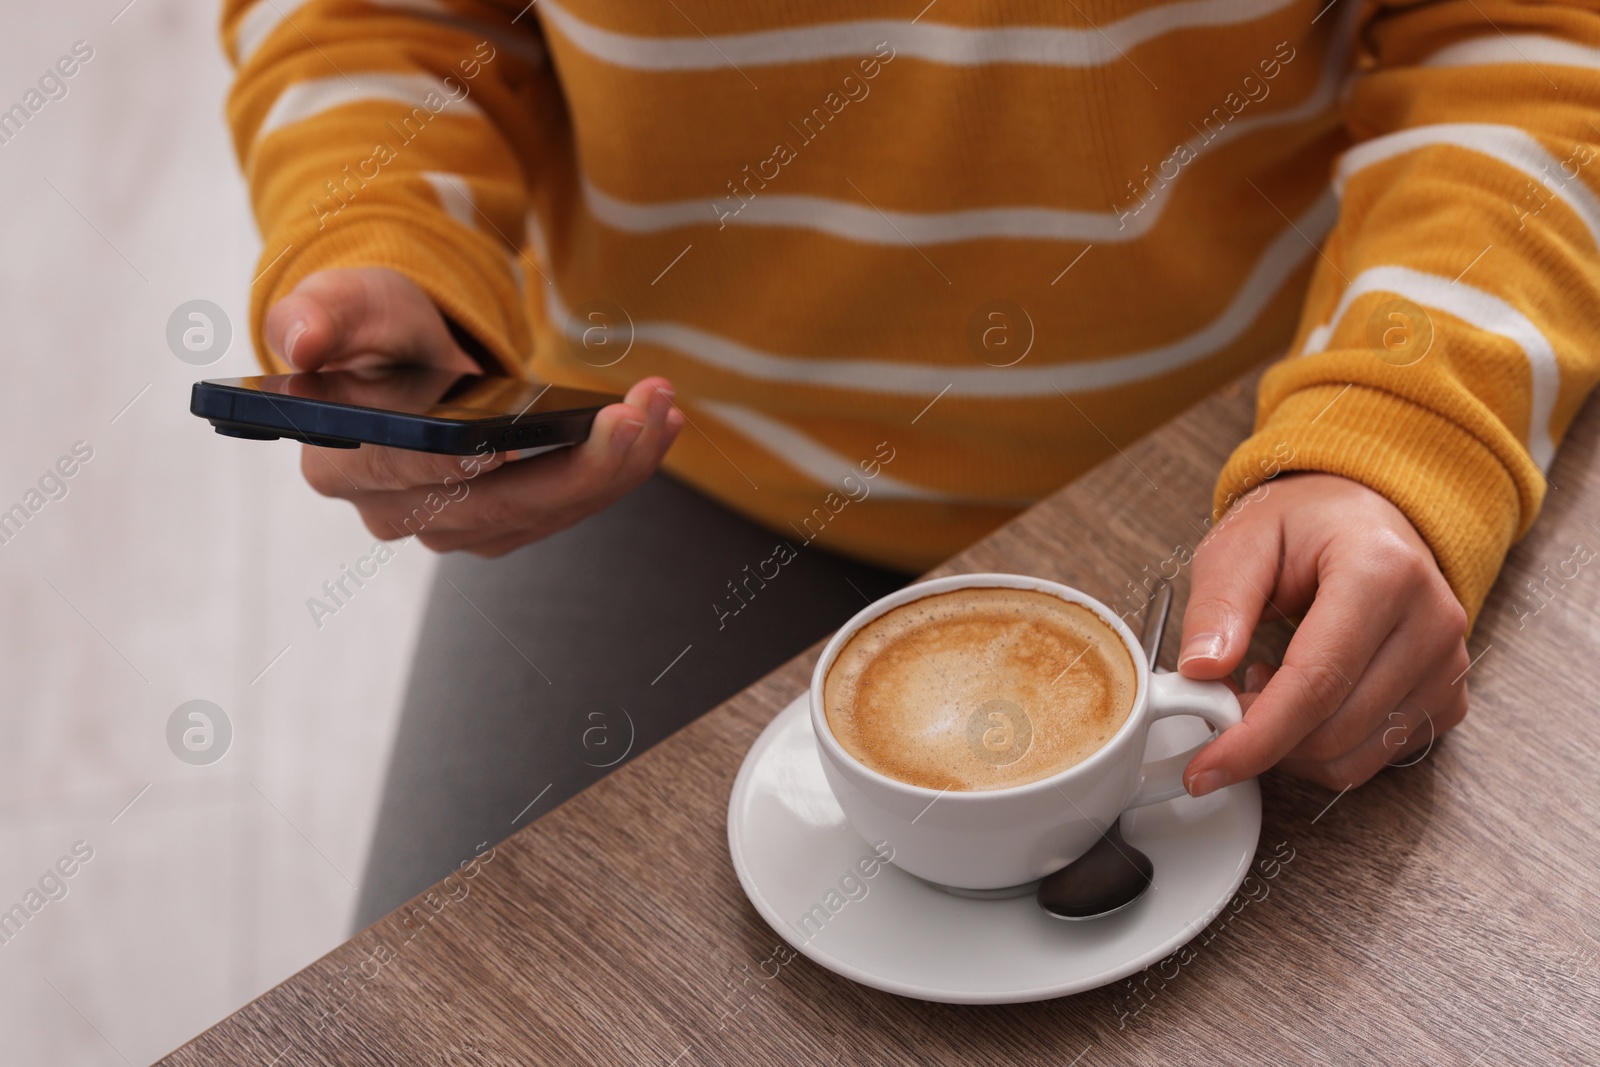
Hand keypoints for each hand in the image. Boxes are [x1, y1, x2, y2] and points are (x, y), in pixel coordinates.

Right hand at [264, 267, 682, 555]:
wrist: (407, 356)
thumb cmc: (372, 326)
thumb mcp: (346, 302)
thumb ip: (320, 314)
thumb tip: (300, 340)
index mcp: (341, 462)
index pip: (407, 470)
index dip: (464, 459)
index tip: (515, 439)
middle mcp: (392, 513)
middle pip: (497, 504)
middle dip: (579, 464)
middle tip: (640, 414)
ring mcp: (453, 528)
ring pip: (546, 513)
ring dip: (616, 467)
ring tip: (662, 408)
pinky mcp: (502, 525)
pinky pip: (569, 508)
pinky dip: (619, 470)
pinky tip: (658, 427)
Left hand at [1176, 472, 1469, 793]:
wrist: (1364, 517)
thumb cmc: (1302, 525)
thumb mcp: (1241, 543)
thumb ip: (1218, 606)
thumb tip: (1201, 672)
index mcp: (1381, 572)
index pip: (1316, 683)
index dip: (1254, 737)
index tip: (1203, 769)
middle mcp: (1431, 622)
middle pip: (1334, 730)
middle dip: (1262, 738)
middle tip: (1222, 697)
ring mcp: (1448, 665)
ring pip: (1354, 758)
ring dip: (1290, 746)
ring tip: (1264, 685)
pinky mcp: (1447, 697)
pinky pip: (1375, 757)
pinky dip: (1324, 748)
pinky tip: (1306, 698)